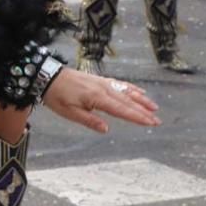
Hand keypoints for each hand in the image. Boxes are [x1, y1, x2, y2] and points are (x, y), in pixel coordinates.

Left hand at [41, 70, 159, 132]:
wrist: (47, 76)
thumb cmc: (57, 96)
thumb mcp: (69, 112)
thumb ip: (89, 121)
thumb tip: (106, 129)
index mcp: (97, 98)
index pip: (121, 109)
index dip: (137, 117)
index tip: (150, 123)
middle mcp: (103, 89)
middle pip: (127, 101)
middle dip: (143, 111)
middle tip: (157, 120)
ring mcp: (102, 82)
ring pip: (126, 91)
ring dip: (141, 99)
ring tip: (154, 107)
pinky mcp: (99, 79)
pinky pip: (119, 84)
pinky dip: (131, 88)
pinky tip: (139, 92)